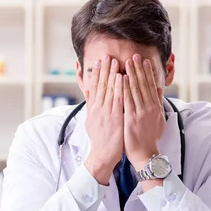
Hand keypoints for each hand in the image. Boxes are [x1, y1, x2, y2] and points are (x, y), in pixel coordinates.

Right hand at [83, 55, 123, 184]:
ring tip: (114, 61)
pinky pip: (117, 100)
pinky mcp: (114, 118)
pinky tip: (121, 77)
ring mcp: (105, 113)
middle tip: (106, 55)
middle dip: (104, 69)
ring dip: (111, 74)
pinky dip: (119, 87)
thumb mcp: (91, 122)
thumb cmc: (100, 140)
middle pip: (100, 85)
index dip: (97, 73)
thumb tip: (89, 94)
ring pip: (108, 90)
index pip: (95, 87)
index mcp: (93, 109)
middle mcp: (98, 109)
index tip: (99, 61)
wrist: (102, 155)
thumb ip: (92, 107)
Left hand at [123, 54, 165, 171]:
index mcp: (155, 107)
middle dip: (139, 69)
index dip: (148, 72)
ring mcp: (141, 113)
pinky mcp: (132, 118)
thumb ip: (157, 103)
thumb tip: (158, 89)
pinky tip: (122, 78)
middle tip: (135, 55)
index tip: (144, 61)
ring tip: (128, 62)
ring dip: (132, 74)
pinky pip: (128, 100)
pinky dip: (125, 88)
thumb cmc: (150, 138)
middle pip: (144, 85)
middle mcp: (149, 108)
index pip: (151, 86)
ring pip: (136, 90)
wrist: (146, 154)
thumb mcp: (158, 120)